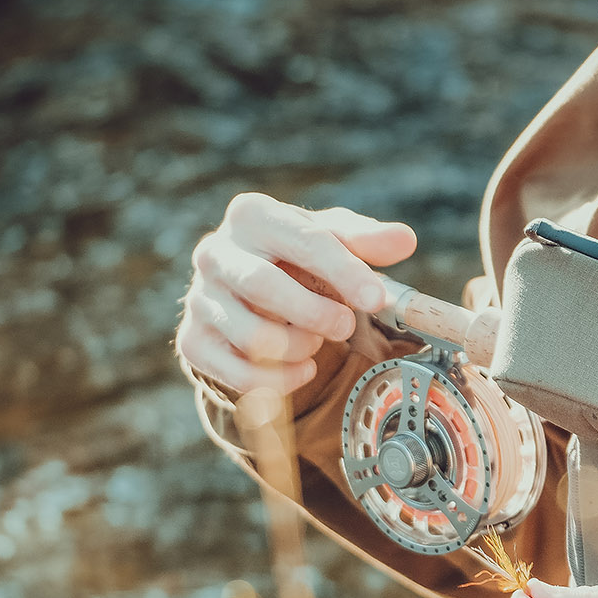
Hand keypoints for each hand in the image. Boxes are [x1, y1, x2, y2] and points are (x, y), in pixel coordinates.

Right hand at [177, 193, 417, 396]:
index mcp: (251, 215)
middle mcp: (214, 252)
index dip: (344, 272)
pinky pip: (239, 374)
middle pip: (264, 286)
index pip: (303, 241)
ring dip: (298, 347)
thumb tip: (405, 239)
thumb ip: (366, 240)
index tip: (376, 298)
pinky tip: (303, 369)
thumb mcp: (330, 238)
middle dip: (315, 314)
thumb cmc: (293, 255)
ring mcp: (198, 299)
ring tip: (315, 342)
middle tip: (346, 327)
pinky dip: (280, 382)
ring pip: (252, 337)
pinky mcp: (193, 340)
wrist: (242, 287)